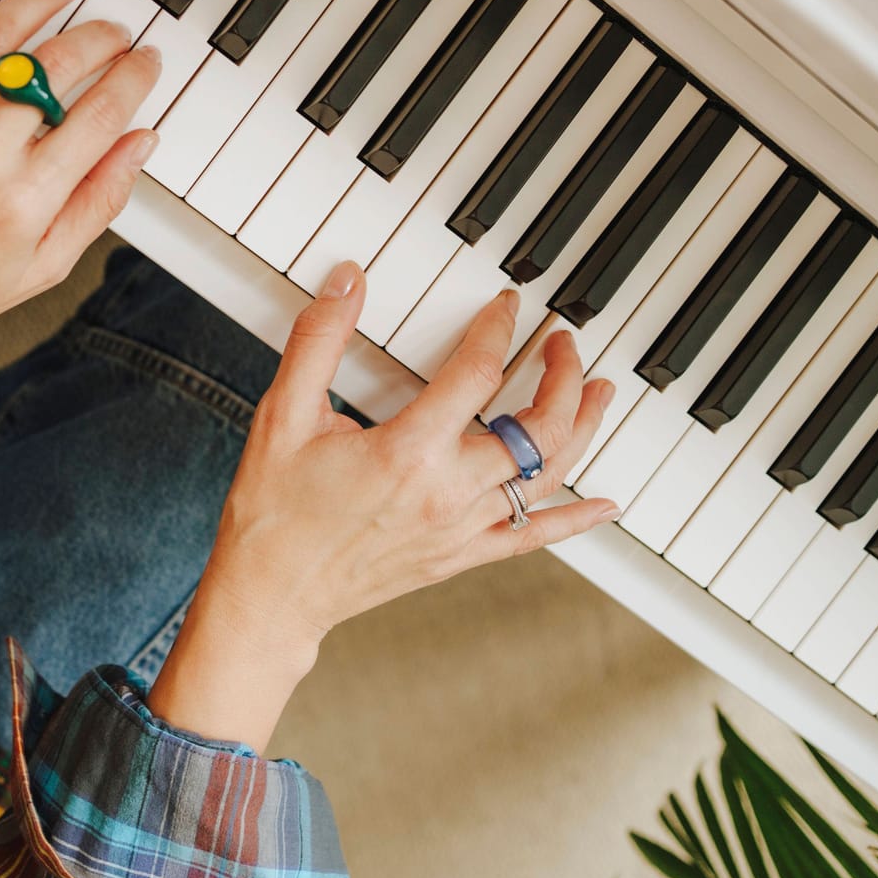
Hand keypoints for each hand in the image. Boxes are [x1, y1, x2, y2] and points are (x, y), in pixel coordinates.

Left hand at [0, 0, 160, 360]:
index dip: (133, 80)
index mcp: (25, 202)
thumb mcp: (43, 267)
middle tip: (114, 35)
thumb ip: (98, 202)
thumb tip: (137, 146)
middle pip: (56, 69)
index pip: (100, 117)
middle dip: (99, 39)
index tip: (144, 65)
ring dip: (37, 1)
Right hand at [148, 263, 617, 748]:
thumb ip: (319, 341)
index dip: (499, 330)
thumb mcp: (284, 414)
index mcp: (408, 452)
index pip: (478, 373)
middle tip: (563, 346)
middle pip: (536, 428)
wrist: (272, 595)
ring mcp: (460, 529)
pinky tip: (605, 504)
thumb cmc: (274, 512)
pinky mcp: (461, 556)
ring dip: (582, 429)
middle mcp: (446, 493)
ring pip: (546, 476)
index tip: (507, 307)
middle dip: (562, 378)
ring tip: (599, 393)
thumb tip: (348, 282)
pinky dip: (576, 519)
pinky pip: (532, 537)